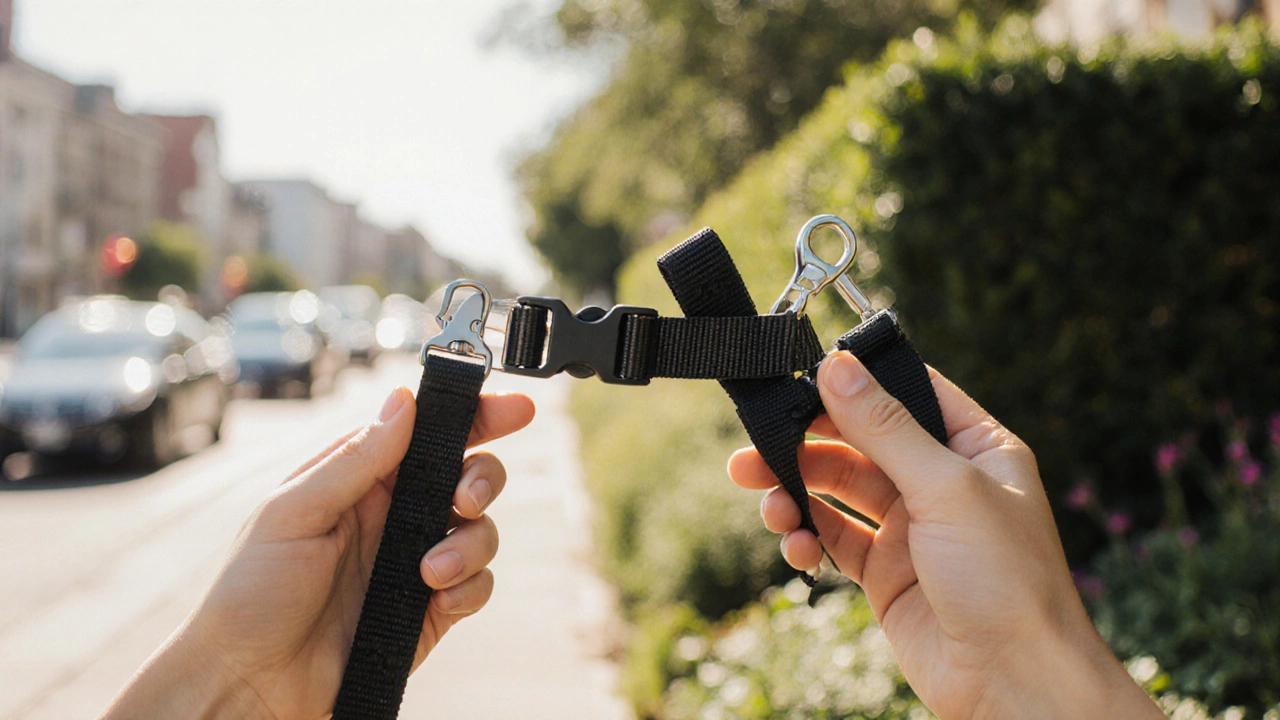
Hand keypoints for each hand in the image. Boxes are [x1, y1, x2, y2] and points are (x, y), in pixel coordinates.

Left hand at [101, 386, 535, 719]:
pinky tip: (437, 596)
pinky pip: (477, 586)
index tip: (516, 407)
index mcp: (360, 479)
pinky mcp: (427, 610)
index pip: (428, 432)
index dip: (476, 414)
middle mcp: (394, 515)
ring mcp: (413, 562)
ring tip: (429, 570)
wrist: (249, 682)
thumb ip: (354, 459)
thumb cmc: (249, 595)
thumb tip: (402, 402)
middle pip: (469, 475)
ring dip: (470, 544)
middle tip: (464, 499)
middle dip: (483, 478)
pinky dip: (470, 587)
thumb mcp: (291, 512)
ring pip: (481, 532)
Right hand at [728, 352, 1163, 719]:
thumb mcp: (945, 488)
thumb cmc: (1007, 580)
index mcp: (975, 447)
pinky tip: (794, 544)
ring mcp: (911, 528)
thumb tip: (835, 367)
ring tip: (766, 503)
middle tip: (754, 448)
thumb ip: (885, 428)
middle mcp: (941, 482)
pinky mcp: (885, 573)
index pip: (908, 393)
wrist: (1014, 683)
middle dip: (805, 444)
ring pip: (836, 491)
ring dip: (795, 491)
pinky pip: (832, 539)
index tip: (800, 376)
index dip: (855, 383)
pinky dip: (806, 536)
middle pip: (858, 442)